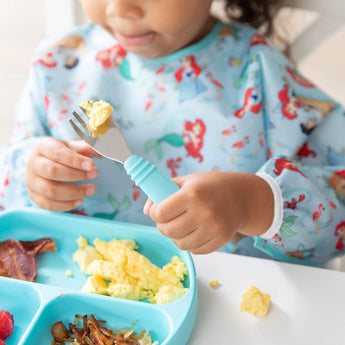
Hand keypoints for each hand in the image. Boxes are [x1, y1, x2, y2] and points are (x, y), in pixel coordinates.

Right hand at [26, 138, 98, 211]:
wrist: (48, 163)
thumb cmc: (63, 154)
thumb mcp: (74, 147)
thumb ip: (86, 148)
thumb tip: (100, 148)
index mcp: (43, 147)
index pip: (57, 153)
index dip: (75, 160)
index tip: (91, 165)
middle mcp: (33, 163)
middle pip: (52, 172)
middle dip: (76, 175)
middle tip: (95, 174)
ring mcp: (31, 181)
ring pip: (51, 191)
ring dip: (75, 192)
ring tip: (92, 189)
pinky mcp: (34, 196)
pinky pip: (48, 204)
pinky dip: (66, 205)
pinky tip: (80, 200)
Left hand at [144, 172, 273, 253]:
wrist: (243, 196)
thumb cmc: (211, 185)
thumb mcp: (187, 181)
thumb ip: (163, 191)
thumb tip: (147, 211)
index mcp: (192, 194)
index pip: (161, 213)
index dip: (155, 213)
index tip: (158, 211)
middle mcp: (203, 212)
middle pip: (168, 231)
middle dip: (162, 226)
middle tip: (167, 220)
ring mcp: (213, 229)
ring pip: (180, 244)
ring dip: (175, 236)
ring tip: (180, 226)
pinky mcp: (221, 240)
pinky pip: (195, 250)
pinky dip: (190, 243)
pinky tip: (193, 231)